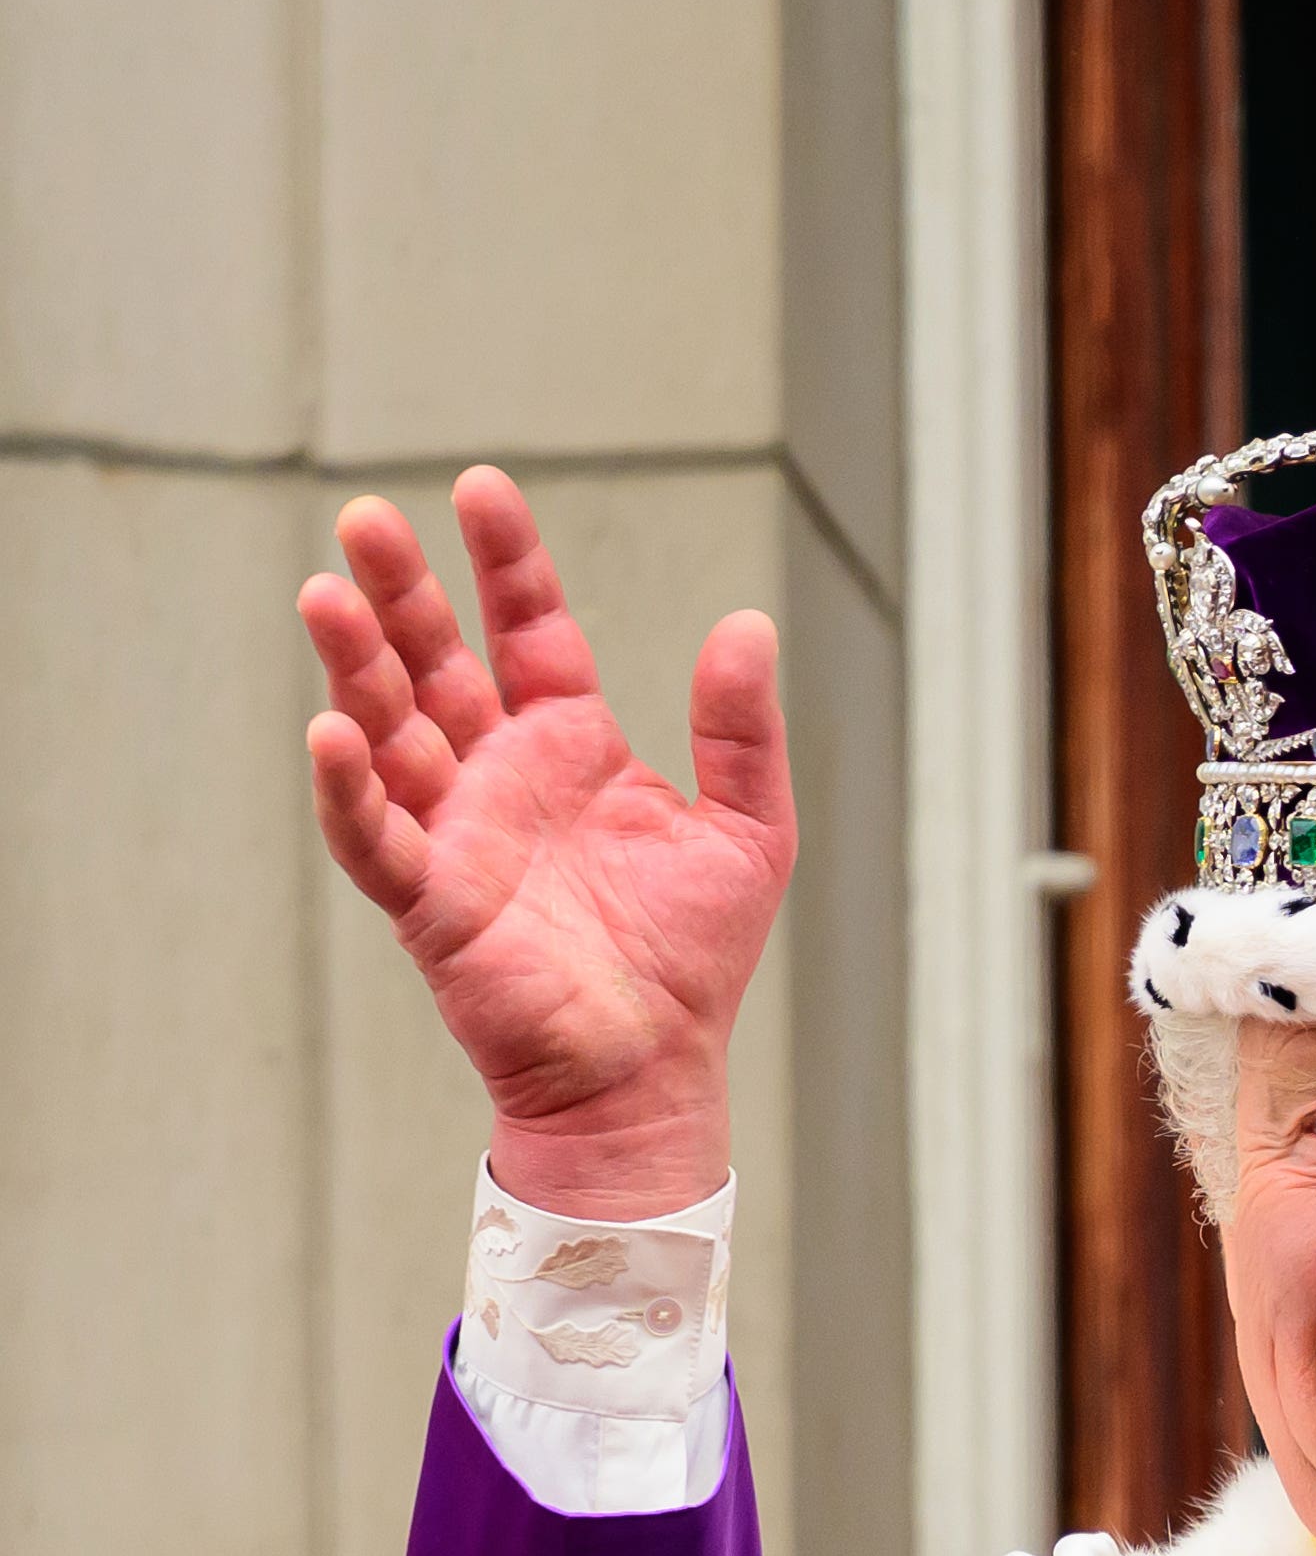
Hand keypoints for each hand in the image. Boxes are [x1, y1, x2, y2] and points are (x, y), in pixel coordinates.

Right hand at [301, 468, 794, 1218]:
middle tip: (365, 517)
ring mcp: (455, 832)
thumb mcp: (749, 830)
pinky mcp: (429, 901)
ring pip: (388, 730)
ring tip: (326, 592)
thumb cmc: (693, 957)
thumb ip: (742, 730)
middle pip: (435, 662)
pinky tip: (331, 729)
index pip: (527, 631)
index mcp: (570, 746)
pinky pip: (374, 836)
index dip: (506, 562)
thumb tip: (746, 622)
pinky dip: (349, 787)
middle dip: (401, 592)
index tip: (481, 487)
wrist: (657, 1068)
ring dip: (354, 665)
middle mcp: (499, 775)